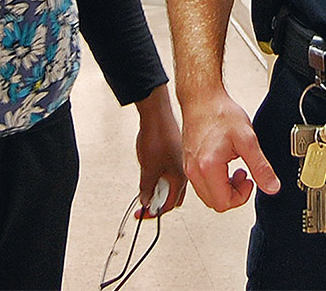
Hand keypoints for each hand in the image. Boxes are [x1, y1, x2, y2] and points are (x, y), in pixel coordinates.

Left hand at [134, 84, 186, 216]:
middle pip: (171, 196)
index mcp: (180, 178)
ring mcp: (178, 160)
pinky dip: (158, 176)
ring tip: (145, 183)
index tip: (142, 214)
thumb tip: (145, 201)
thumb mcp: (148, 168)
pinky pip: (167, 171)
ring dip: (157, 188)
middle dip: (158, 202)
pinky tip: (150, 170)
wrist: (156, 112)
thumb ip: (146, 188)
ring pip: (169, 183)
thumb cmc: (157, 136)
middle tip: (144, 202)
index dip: (153, 212)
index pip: (168, 205)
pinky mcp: (173, 152)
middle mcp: (183, 171)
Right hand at [181, 88, 279, 212]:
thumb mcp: (247, 139)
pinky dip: (215, 180)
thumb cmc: (220, 112)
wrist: (202, 97)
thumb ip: (260, 166)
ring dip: (224, 188)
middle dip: (233, 194)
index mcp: (207, 167)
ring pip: (207, 194)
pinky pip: (201, 183)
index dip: (241, 197)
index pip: (223, 203)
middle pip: (215, 203)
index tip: (250, 180)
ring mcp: (189, 166)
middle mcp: (194, 170)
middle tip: (244, 175)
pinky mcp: (188, 161)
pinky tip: (224, 163)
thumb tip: (272, 186)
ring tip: (235, 168)